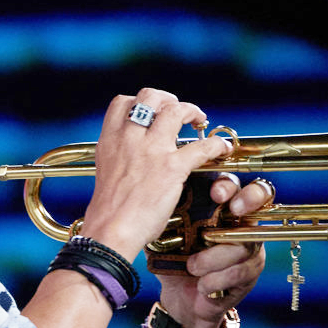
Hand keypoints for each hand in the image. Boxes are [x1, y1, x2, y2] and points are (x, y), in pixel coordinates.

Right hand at [78, 88, 232, 261]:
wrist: (110, 231)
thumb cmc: (108, 213)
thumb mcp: (105, 174)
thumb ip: (118, 159)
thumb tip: (131, 161)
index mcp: (109, 140)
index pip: (122, 103)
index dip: (140, 102)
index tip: (152, 113)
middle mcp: (129, 138)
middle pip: (150, 96)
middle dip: (168, 99)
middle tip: (179, 112)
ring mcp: (151, 150)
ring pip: (176, 110)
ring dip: (192, 111)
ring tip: (199, 121)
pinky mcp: (171, 167)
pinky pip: (202, 146)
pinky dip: (216, 145)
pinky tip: (222, 149)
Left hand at [156, 175, 273, 327]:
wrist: (180, 298)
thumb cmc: (173, 260)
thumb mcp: (165, 237)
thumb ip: (166, 217)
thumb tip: (157, 198)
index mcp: (218, 205)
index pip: (233, 182)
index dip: (229, 184)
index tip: (215, 194)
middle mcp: (240, 219)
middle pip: (261, 195)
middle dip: (249, 198)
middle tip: (233, 209)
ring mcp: (250, 244)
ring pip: (243, 243)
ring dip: (214, 258)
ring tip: (192, 267)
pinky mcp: (251, 271)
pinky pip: (240, 271)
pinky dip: (216, 279)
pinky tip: (203, 284)